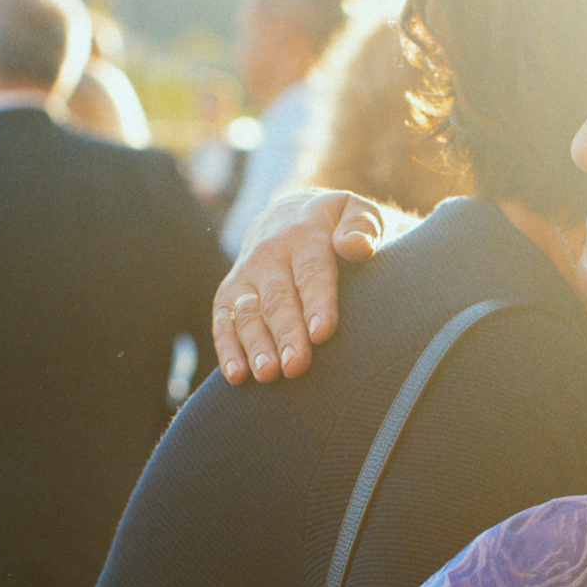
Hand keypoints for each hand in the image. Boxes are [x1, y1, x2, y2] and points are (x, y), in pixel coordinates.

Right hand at [211, 189, 397, 384]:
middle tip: (296, 366)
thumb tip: (358, 246)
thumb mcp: (355, 211)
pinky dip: (227, 348)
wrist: (288, 213)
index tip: (322, 332)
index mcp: (305, 234)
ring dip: (256, 345)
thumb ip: (363, 225)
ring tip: (268, 375)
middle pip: (278, 298)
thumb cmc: (335, 224)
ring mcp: (246, 274)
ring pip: (247, 312)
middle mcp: (270, 254)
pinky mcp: (230, 294)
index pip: (312, 271)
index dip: (316, 302)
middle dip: (286, 333)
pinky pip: (223, 321)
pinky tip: (236, 376)